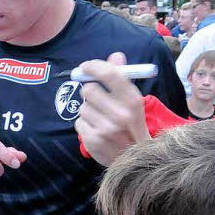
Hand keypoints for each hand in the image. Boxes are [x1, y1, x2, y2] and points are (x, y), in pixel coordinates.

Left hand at [74, 52, 150, 166]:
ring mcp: (106, 129)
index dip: (93, 66)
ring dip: (89, 111)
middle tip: (97, 99)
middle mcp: (120, 114)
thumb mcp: (133, 102)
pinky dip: (85, 125)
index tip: (86, 67)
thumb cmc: (132, 126)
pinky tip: (97, 131)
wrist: (135, 159)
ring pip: (83, 107)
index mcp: (132, 101)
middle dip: (90, 92)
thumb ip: (122, 78)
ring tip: (101, 119)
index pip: (108, 73)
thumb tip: (116, 56)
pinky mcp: (93, 140)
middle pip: (89, 89)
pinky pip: (79, 122)